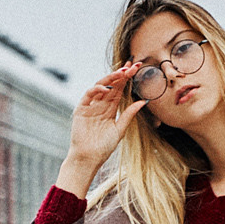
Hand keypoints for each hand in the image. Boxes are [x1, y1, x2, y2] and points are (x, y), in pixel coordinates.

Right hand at [60, 64, 150, 189]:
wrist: (89, 158)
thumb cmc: (104, 147)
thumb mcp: (120, 129)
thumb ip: (129, 114)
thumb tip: (143, 101)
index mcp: (111, 108)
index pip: (120, 89)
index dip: (127, 79)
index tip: (137, 68)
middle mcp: (101, 104)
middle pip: (112, 85)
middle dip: (121, 74)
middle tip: (132, 65)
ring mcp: (90, 105)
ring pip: (101, 86)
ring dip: (111, 78)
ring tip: (121, 73)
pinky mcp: (81, 109)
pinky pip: (89, 94)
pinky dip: (97, 89)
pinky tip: (106, 88)